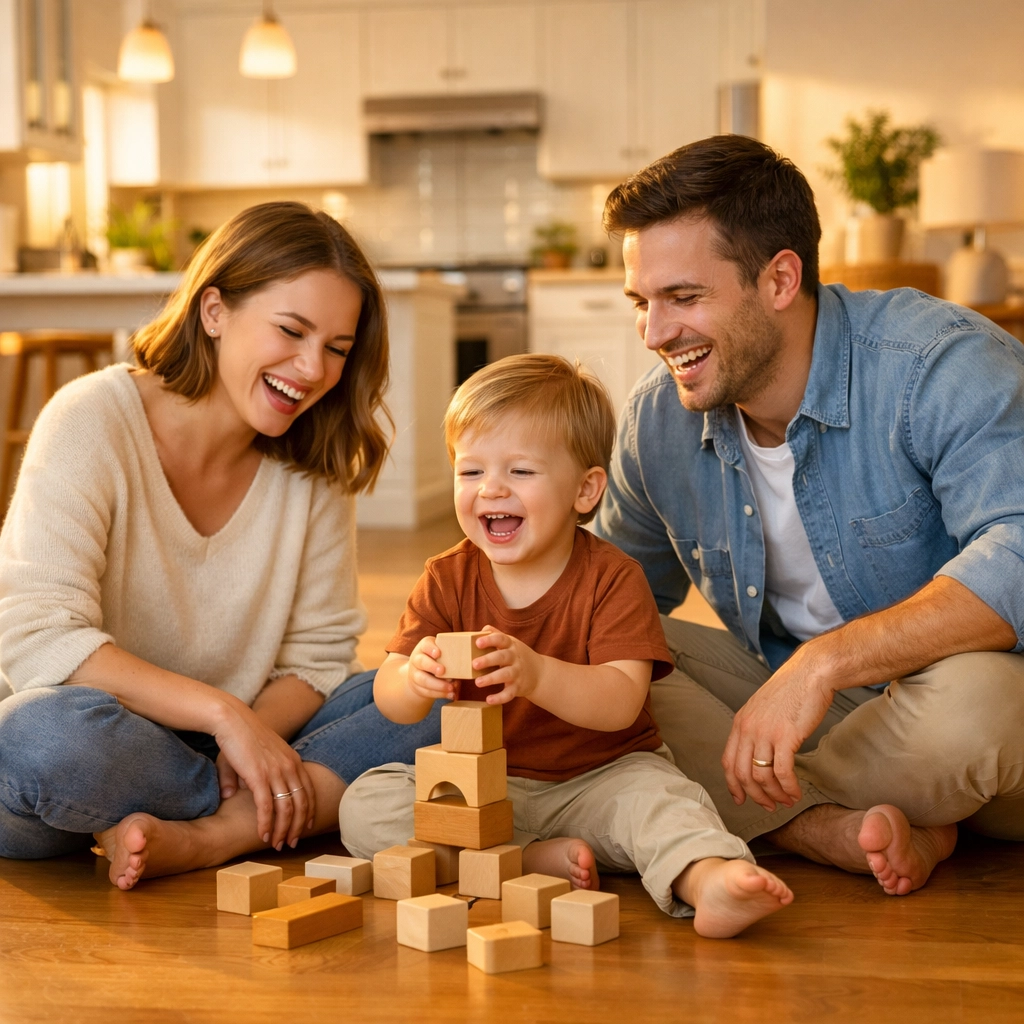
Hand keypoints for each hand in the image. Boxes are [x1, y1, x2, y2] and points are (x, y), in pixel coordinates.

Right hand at [213, 701, 315, 849]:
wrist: (232, 720)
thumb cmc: (241, 737)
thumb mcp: (256, 757)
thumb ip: (251, 776)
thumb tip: (233, 793)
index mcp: (293, 761)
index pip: (309, 791)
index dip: (309, 811)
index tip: (307, 827)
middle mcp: (289, 767)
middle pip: (302, 804)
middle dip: (298, 827)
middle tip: (292, 843)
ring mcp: (276, 772)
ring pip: (286, 809)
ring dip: (283, 830)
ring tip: (277, 844)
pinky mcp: (259, 777)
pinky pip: (267, 807)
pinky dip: (266, 824)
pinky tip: (263, 835)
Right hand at [405, 635, 457, 702]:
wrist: (422, 672)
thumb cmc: (438, 659)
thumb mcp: (442, 653)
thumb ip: (452, 654)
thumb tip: (471, 661)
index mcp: (424, 647)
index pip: (425, 645)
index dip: (431, 649)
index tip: (438, 653)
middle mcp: (417, 659)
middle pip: (421, 662)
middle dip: (432, 666)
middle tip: (442, 671)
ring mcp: (415, 674)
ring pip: (422, 679)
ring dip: (438, 685)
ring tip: (451, 688)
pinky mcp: (417, 687)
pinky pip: (426, 691)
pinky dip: (439, 694)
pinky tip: (450, 695)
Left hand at [471, 627, 542, 704]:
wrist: (540, 673)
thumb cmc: (517, 656)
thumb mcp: (510, 643)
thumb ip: (496, 635)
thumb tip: (483, 629)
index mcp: (511, 645)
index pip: (501, 639)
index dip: (490, 640)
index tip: (477, 642)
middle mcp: (515, 658)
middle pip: (502, 657)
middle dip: (488, 660)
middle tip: (474, 664)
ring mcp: (517, 673)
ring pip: (505, 675)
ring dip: (491, 678)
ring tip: (478, 683)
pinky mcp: (518, 687)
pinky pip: (510, 693)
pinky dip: (500, 697)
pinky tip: (489, 700)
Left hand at [722, 643, 835, 811]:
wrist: (810, 673)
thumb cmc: (791, 691)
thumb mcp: (763, 709)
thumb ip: (756, 730)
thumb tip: (758, 754)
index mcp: (740, 723)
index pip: (728, 762)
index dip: (733, 785)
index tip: (741, 800)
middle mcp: (748, 729)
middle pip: (742, 774)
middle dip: (755, 796)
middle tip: (769, 806)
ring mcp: (765, 733)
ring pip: (761, 776)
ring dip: (774, 795)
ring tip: (786, 800)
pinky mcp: (786, 736)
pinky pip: (782, 772)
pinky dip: (788, 788)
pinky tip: (796, 793)